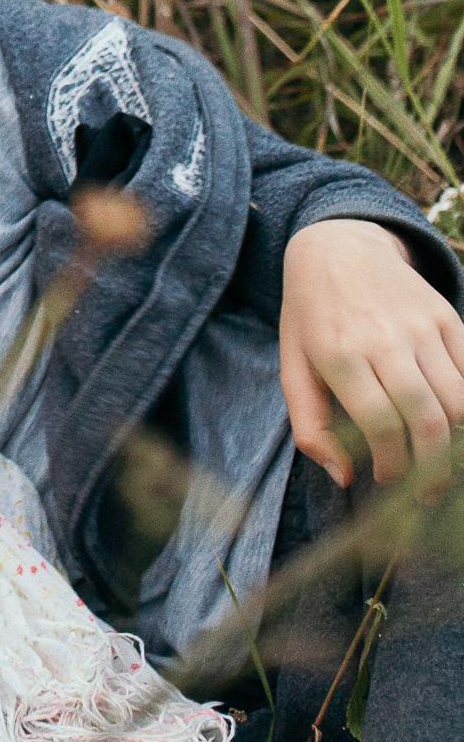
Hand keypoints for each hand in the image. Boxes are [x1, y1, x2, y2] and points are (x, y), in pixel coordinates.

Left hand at [280, 217, 463, 490]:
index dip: (392, 466)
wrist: (340, 248)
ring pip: (458, 403)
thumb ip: (310, 427)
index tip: (387, 481)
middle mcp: (384, 340)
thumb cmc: (312, 317)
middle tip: (426, 493)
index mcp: (340, 355)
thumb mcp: (293, 367)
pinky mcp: (447, 317)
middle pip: (427, 421)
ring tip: (443, 463)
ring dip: (457, 445)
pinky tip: (456, 425)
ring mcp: (421, 327)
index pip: (380, 426)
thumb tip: (344, 478)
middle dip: (433, 470)